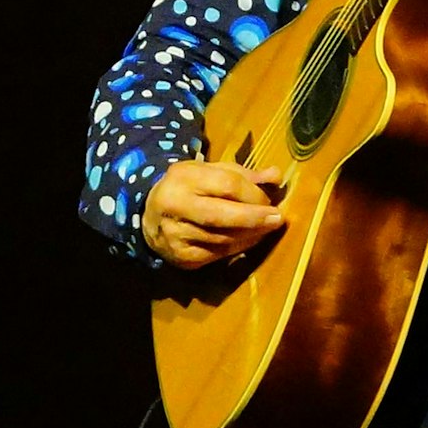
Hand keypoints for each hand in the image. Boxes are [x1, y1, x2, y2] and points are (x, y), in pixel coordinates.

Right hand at [142, 160, 284, 268]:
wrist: (149, 214)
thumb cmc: (187, 187)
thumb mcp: (209, 171)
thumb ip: (242, 174)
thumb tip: (276, 177)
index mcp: (183, 178)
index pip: (226, 185)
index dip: (253, 194)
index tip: (270, 200)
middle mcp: (175, 206)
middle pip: (221, 215)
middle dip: (254, 218)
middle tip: (278, 219)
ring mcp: (176, 235)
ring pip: (222, 239)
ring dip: (250, 235)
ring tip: (266, 229)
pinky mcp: (181, 257)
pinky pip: (217, 255)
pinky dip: (238, 248)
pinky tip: (248, 240)